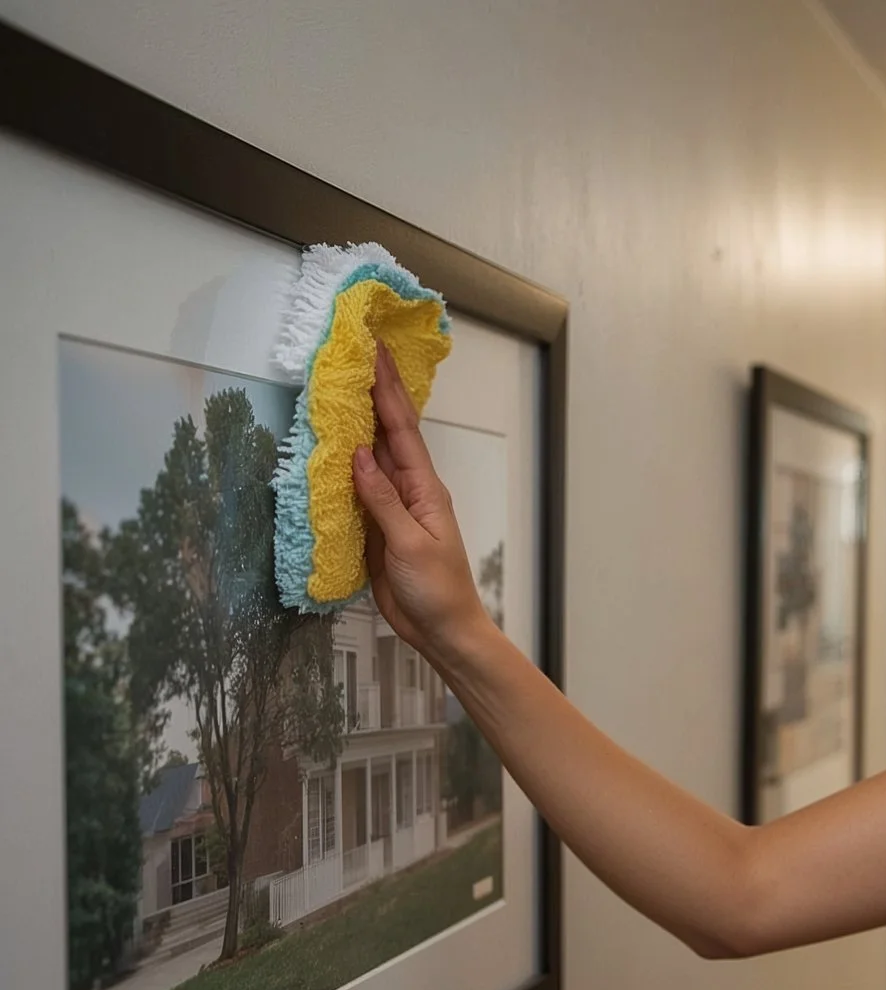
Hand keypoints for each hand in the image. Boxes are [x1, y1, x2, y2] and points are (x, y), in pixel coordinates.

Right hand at [354, 344, 491, 660]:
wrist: (442, 629)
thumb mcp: (410, 544)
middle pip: (387, 432)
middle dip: (374, 392)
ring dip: (356, 421)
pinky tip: (330, 445)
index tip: (375, 352)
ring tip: (340, 384)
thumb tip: (358, 454)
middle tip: (358, 351)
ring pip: (370, 455)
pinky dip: (342, 463)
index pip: (402, 429)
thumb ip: (382, 500)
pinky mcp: (375, 526)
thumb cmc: (437, 589)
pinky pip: (356, 487)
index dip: (387, 389)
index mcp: (424, 488)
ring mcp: (391, 506)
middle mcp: (408, 489)